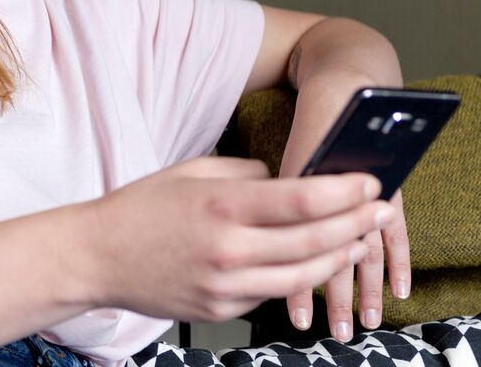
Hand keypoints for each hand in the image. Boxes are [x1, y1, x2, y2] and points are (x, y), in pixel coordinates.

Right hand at [83, 157, 393, 323]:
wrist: (96, 257)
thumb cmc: (140, 208)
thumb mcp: (191, 172)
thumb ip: (244, 174)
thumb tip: (286, 180)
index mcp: (223, 204)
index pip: (302, 199)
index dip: (345, 192)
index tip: (371, 182)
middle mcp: (230, 247)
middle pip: (314, 239)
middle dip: (357, 223)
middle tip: (383, 210)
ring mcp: (227, 284)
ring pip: (303, 275)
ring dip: (339, 256)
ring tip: (361, 240)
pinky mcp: (222, 309)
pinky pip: (272, 293)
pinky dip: (297, 277)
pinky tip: (313, 263)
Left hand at [277, 82, 413, 340]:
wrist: (350, 81)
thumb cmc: (316, 120)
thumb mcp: (294, 154)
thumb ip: (283, 192)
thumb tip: (264, 240)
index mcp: (309, 183)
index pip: (303, 245)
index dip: (301, 283)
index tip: (296, 316)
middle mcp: (344, 194)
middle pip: (338, 255)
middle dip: (336, 298)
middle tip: (334, 333)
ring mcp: (374, 194)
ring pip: (368, 250)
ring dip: (368, 290)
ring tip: (364, 324)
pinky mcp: (391, 191)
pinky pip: (398, 233)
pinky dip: (399, 263)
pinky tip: (400, 292)